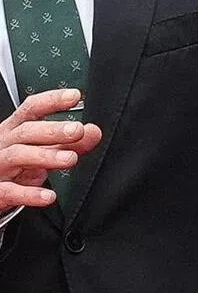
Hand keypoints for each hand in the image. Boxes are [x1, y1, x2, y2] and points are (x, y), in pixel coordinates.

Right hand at [0, 89, 101, 210]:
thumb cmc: (16, 165)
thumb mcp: (42, 150)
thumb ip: (69, 142)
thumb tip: (94, 132)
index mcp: (16, 129)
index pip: (32, 108)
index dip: (52, 100)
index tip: (75, 96)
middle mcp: (5, 143)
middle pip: (26, 131)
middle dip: (53, 130)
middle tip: (77, 131)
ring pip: (17, 156)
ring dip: (45, 156)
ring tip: (70, 159)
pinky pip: (9, 191)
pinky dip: (29, 194)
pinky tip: (49, 196)